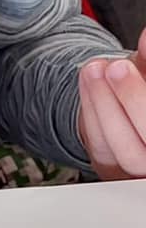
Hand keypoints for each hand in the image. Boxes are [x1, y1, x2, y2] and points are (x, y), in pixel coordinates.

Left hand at [78, 31, 145, 179]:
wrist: (130, 109)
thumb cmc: (144, 91)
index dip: (141, 98)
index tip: (130, 60)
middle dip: (133, 100)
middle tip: (118, 67)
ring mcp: (138, 168)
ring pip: (126, 150)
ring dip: (105, 104)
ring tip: (95, 68)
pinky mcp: (112, 168)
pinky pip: (100, 144)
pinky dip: (91, 109)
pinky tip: (87, 78)